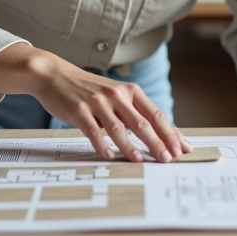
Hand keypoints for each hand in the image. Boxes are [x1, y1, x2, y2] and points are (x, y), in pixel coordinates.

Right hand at [0, 43, 190, 163]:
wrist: (55, 75)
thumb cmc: (88, 89)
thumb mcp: (114, 96)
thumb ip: (132, 113)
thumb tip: (158, 136)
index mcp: (130, 91)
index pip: (156, 114)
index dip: (170, 133)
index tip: (181, 148)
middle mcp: (117, 94)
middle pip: (142, 122)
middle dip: (158, 142)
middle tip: (168, 159)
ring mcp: (98, 102)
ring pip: (119, 128)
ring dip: (131, 147)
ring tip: (141, 160)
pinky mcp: (79, 110)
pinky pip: (93, 131)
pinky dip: (102, 145)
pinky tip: (109, 156)